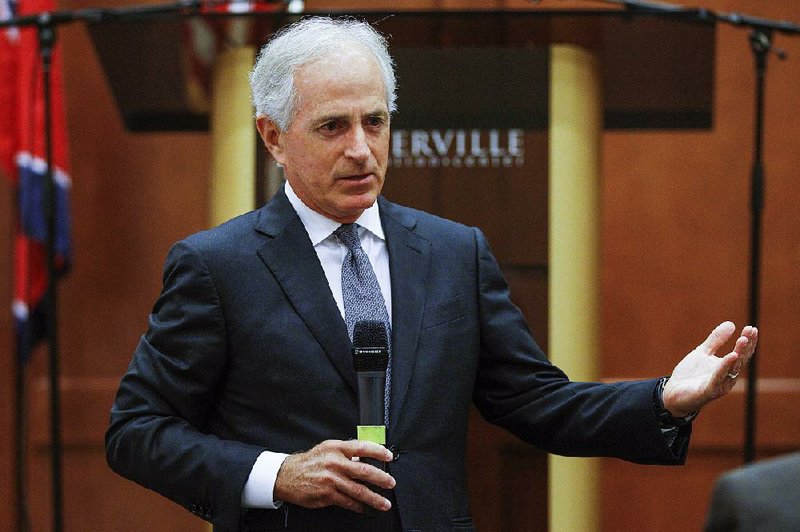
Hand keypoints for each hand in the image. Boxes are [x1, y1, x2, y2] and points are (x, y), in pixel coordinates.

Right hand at [273, 439, 395, 512]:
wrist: (287, 475)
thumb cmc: (310, 461)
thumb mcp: (327, 449)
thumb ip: (346, 452)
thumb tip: (366, 457)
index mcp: (336, 448)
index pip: (362, 447)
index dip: (378, 451)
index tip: (388, 456)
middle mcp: (334, 463)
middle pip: (364, 471)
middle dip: (381, 478)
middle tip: (391, 483)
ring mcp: (331, 480)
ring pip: (358, 490)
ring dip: (374, 498)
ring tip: (384, 503)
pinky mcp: (327, 495)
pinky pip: (347, 502)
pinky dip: (358, 506)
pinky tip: (364, 508)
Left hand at [663, 321, 757, 416]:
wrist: (673, 393)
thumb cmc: (690, 374)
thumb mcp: (702, 352)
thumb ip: (716, 340)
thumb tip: (731, 323)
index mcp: (726, 368)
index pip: (741, 353)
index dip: (748, 341)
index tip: (752, 328)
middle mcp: (727, 377)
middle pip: (740, 360)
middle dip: (746, 345)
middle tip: (750, 331)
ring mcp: (719, 385)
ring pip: (732, 369)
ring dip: (739, 354)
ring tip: (743, 340)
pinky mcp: (708, 391)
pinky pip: (718, 378)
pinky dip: (724, 367)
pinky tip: (731, 356)